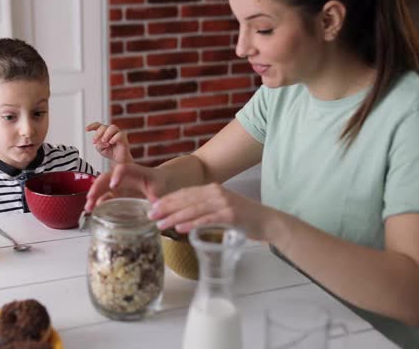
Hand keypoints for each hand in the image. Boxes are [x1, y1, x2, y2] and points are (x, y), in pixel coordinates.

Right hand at [84, 163, 166, 211]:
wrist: (159, 183)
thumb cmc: (159, 184)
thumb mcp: (160, 189)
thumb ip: (157, 198)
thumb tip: (154, 210)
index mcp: (135, 171)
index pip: (123, 168)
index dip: (117, 175)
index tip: (113, 186)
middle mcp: (123, 176)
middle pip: (106, 177)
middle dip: (97, 187)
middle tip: (91, 198)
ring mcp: (118, 184)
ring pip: (102, 187)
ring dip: (94, 196)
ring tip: (88, 207)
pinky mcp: (116, 193)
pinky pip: (104, 196)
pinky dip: (98, 202)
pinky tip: (93, 210)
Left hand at [85, 122, 133, 163]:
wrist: (118, 159)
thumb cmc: (110, 152)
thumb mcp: (100, 149)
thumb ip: (99, 145)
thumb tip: (102, 142)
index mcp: (104, 132)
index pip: (98, 125)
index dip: (92, 126)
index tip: (86, 129)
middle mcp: (111, 131)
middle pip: (104, 126)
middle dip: (98, 133)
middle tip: (95, 141)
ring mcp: (118, 133)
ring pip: (112, 128)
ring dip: (106, 134)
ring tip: (104, 141)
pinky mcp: (123, 138)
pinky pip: (119, 135)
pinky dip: (114, 138)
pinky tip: (111, 143)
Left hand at [147, 182, 276, 240]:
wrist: (268, 222)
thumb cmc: (243, 218)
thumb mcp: (221, 208)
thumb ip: (204, 209)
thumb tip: (181, 217)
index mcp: (213, 189)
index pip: (185, 192)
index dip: (168, 199)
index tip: (153, 206)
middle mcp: (217, 192)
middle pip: (186, 199)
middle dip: (166, 207)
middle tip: (150, 215)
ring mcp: (224, 203)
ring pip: (193, 209)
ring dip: (174, 217)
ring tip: (160, 224)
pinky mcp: (230, 215)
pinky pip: (206, 219)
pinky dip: (191, 224)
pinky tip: (179, 229)